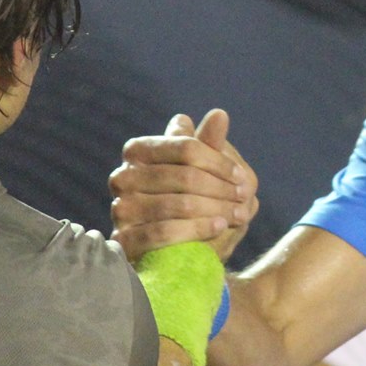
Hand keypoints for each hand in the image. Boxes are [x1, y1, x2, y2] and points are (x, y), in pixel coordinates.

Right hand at [110, 108, 257, 261]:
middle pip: (184, 177)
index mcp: (138, 151)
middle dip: (221, 189)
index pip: (185, 148)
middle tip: (246, 198)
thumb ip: (207, 145)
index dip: (219, 162)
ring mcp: (120, 208)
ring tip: (239, 215)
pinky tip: (219, 227)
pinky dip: (196, 229)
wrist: (176, 251)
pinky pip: (163, 232)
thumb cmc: (190, 202)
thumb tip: (219, 114)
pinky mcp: (123, 240)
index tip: (242, 178)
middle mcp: (123, 176)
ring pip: (176, 204)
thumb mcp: (201, 173)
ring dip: (215, 209)